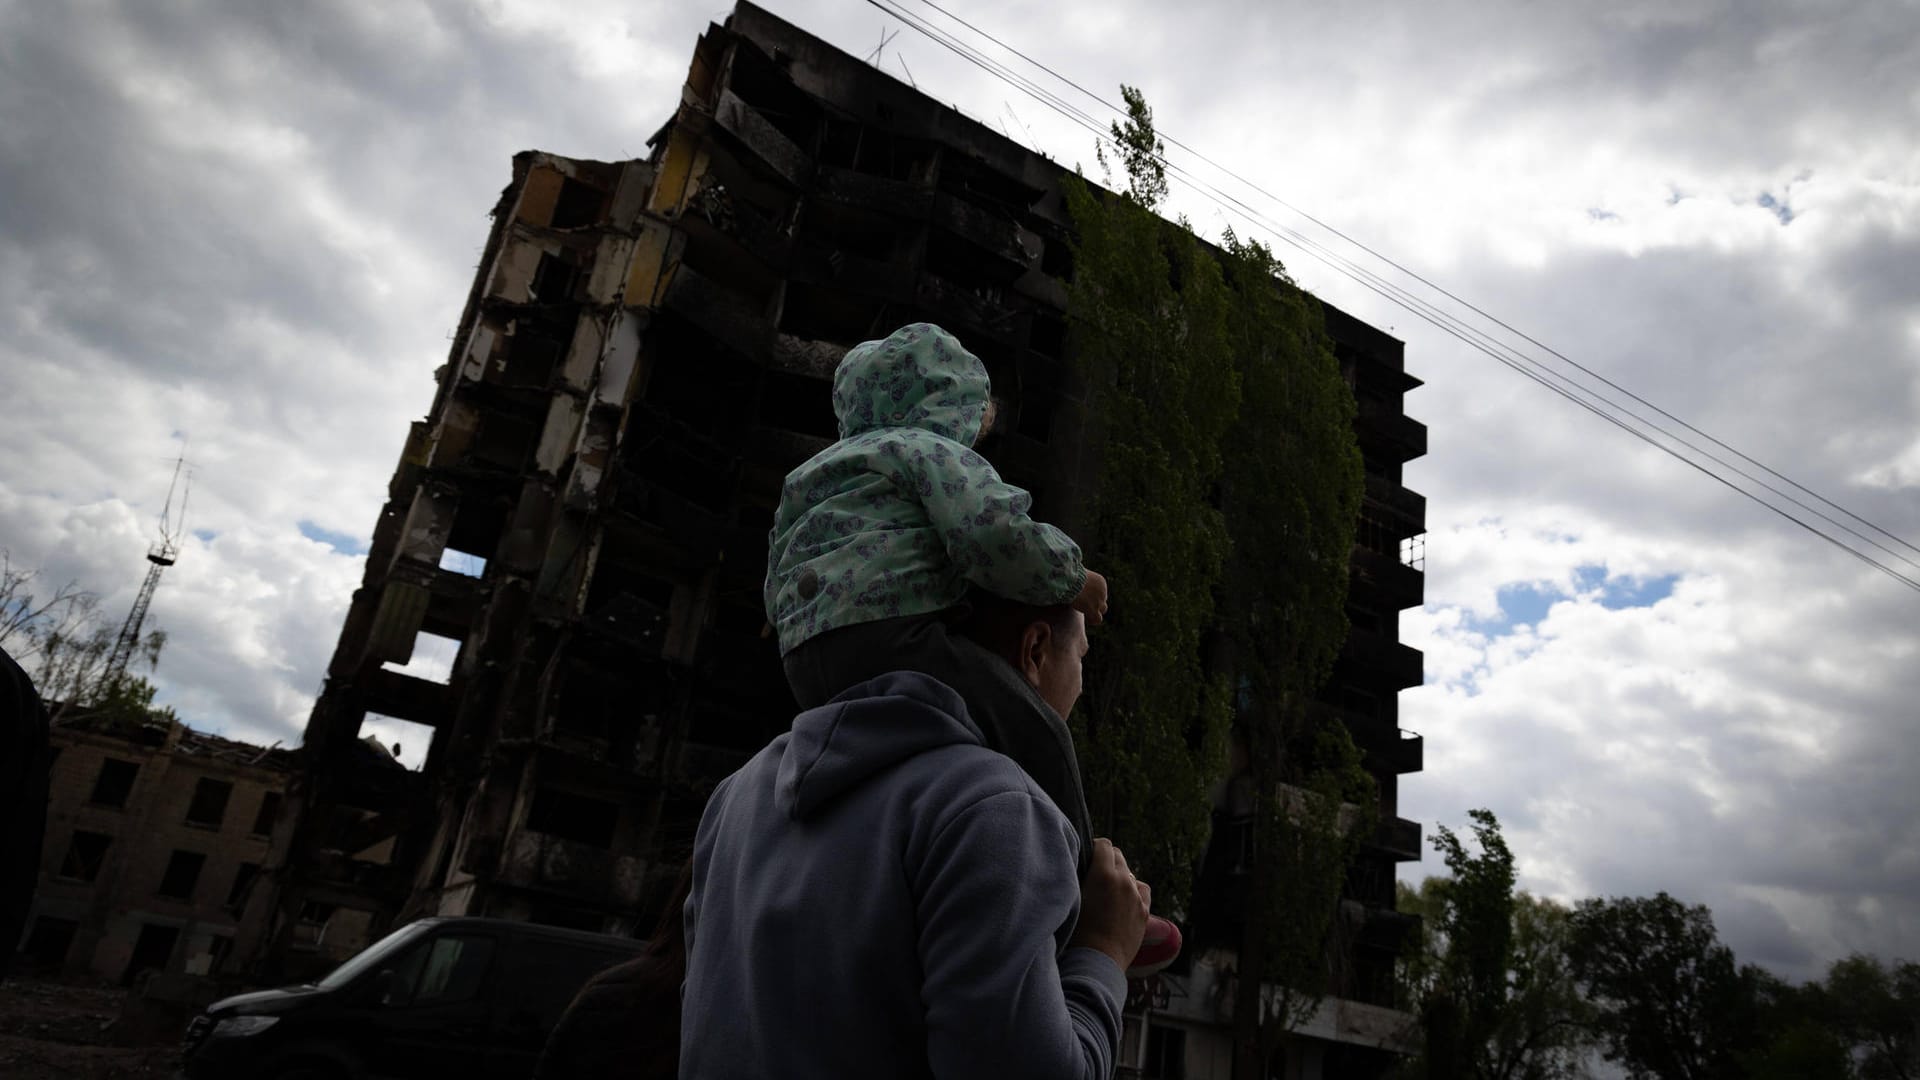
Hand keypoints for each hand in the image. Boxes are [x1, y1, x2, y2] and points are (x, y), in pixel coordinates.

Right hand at [1068, 838, 1149, 972]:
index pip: (1104, 845)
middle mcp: (1124, 881)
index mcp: (1103, 874)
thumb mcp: (1071, 898)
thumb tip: (1078, 866)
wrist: (1097, 961)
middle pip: (1118, 855)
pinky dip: (1133, 890)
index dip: (1094, 847)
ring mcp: (1136, 896)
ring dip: (1120, 875)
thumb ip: (1078, 877)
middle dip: (1106, 859)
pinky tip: (1125, 898)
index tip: (1086, 856)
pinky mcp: (1144, 912)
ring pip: (1130, 873)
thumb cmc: (1076, 932)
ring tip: (1108, 889)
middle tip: (1093, 872)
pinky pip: (1141, 890)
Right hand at [1073, 569, 1108, 626]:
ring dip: (1095, 611)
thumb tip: (1072, 571)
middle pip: (1103, 600)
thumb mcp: (1079, 573)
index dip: (1093, 595)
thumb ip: (1080, 576)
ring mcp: (1099, 601)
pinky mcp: (1093, 610)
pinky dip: (1092, 619)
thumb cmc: (1069, 574)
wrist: (1070, 580)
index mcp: (1101, 582)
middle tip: (1084, 603)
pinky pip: (1097, 619)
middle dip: (1095, 602)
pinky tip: (1086, 617)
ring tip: (1086, 612)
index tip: (1084, 596)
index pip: (1101, 591)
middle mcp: (1103, 591)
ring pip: (1103, 610)